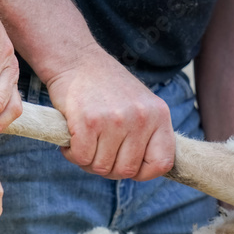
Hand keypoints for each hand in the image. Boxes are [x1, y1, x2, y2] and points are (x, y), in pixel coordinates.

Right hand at [43, 45, 174, 180]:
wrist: (77, 61)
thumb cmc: (106, 88)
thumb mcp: (139, 105)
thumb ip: (146, 135)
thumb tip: (140, 171)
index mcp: (159, 115)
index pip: (162, 163)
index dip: (143, 173)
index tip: (125, 164)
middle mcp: (141, 118)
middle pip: (126, 170)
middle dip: (107, 167)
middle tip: (95, 151)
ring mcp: (116, 120)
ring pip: (101, 167)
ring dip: (86, 161)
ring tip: (83, 142)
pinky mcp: (89, 122)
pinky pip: (81, 158)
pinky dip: (71, 154)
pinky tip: (71, 139)